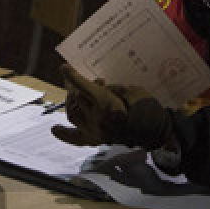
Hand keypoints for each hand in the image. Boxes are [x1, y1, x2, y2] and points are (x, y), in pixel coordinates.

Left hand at [51, 64, 173, 149]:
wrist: (154, 131)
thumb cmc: (145, 107)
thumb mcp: (129, 90)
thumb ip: (111, 89)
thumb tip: (98, 88)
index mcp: (105, 103)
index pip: (82, 87)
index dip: (72, 76)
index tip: (64, 68)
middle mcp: (95, 118)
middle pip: (77, 99)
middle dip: (81, 88)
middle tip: (94, 83)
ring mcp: (94, 131)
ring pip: (72, 114)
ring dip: (74, 103)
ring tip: (80, 96)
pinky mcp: (96, 140)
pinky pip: (76, 139)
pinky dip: (65, 134)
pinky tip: (55, 129)